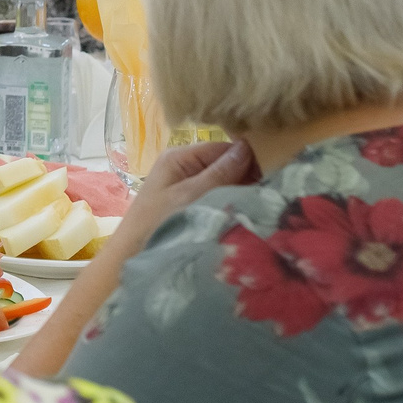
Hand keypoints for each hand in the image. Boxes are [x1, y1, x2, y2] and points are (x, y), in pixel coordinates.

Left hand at [107, 137, 256, 263]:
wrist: (130, 256)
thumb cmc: (158, 222)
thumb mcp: (191, 195)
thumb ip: (220, 172)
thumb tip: (248, 146)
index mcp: (180, 157)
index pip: (224, 148)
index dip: (248, 160)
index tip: (272, 178)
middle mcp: (184, 167)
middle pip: (225, 165)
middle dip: (245, 178)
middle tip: (269, 195)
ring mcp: (186, 187)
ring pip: (223, 184)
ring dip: (238, 193)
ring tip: (261, 206)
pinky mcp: (188, 206)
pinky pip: (215, 199)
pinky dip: (228, 205)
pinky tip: (243, 215)